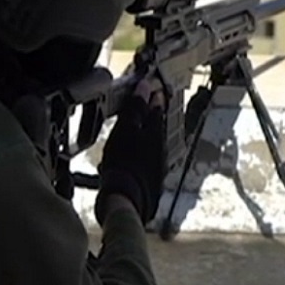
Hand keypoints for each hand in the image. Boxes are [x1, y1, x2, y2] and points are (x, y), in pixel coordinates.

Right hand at [94, 78, 165, 225]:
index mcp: (156, 133)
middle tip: (141, 110)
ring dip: (143, 139)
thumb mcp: (126, 129)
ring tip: (131, 135)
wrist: (126, 198)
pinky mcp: (151, 181)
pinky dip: (138, 157)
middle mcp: (161, 149)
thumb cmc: (123, 161)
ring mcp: (158, 166)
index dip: (152, 98)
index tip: (150, 90)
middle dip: (149, 119)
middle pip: (156, 128)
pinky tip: (129, 161)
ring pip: (151, 146)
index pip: (156, 109)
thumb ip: (136, 107)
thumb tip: (145, 86)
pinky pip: (145, 163)